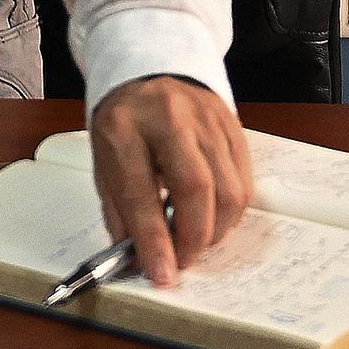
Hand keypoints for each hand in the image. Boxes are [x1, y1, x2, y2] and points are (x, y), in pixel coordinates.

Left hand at [89, 75, 252, 287]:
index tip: (161, 274)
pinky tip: (213, 216)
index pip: (140, 191)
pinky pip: (244, 181)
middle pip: (196, 188)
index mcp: (123, 127)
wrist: (149, 75)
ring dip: (215, 229)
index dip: (153, 239)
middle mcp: (168, 119)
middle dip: (193, 238)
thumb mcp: (104, 161)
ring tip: (195, 238)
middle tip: (182, 260)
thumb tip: (139, 259)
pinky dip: (231, 211)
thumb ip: (120, 210)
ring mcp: (206, 121)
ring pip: (228, 189)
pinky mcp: (233, 127)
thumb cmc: (125, 124)